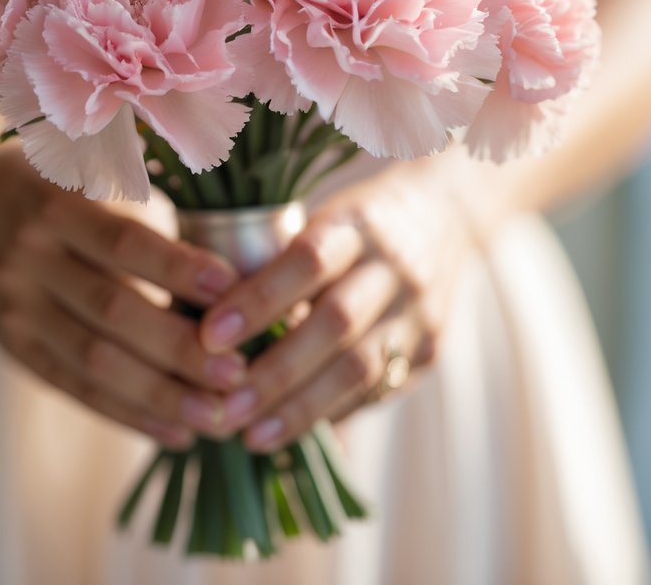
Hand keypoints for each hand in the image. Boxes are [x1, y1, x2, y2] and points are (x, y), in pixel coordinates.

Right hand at [0, 143, 247, 447]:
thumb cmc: (56, 185)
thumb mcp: (91, 178)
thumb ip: (145, 219)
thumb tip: (228, 280)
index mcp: (55, 204)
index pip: (123, 242)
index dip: (178, 268)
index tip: (234, 292)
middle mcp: (29, 257)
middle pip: (112, 311)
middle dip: (180, 349)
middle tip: (239, 375)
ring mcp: (16, 307)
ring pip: (93, 361)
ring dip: (161, 396)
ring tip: (218, 416)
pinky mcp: (13, 348)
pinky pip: (73, 388)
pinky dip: (127, 413)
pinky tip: (175, 431)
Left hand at [196, 165, 475, 450]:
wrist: (447, 216)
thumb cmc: (353, 222)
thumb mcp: (320, 219)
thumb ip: (275, 261)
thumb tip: (204, 321)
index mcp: (357, 222)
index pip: (307, 260)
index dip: (258, 299)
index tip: (209, 335)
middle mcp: (394, 266)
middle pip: (336, 323)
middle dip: (275, 371)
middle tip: (223, 407)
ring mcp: (418, 311)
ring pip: (360, 368)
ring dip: (300, 408)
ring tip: (250, 435)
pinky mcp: (430, 350)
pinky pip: (376, 392)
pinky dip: (330, 414)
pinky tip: (290, 432)